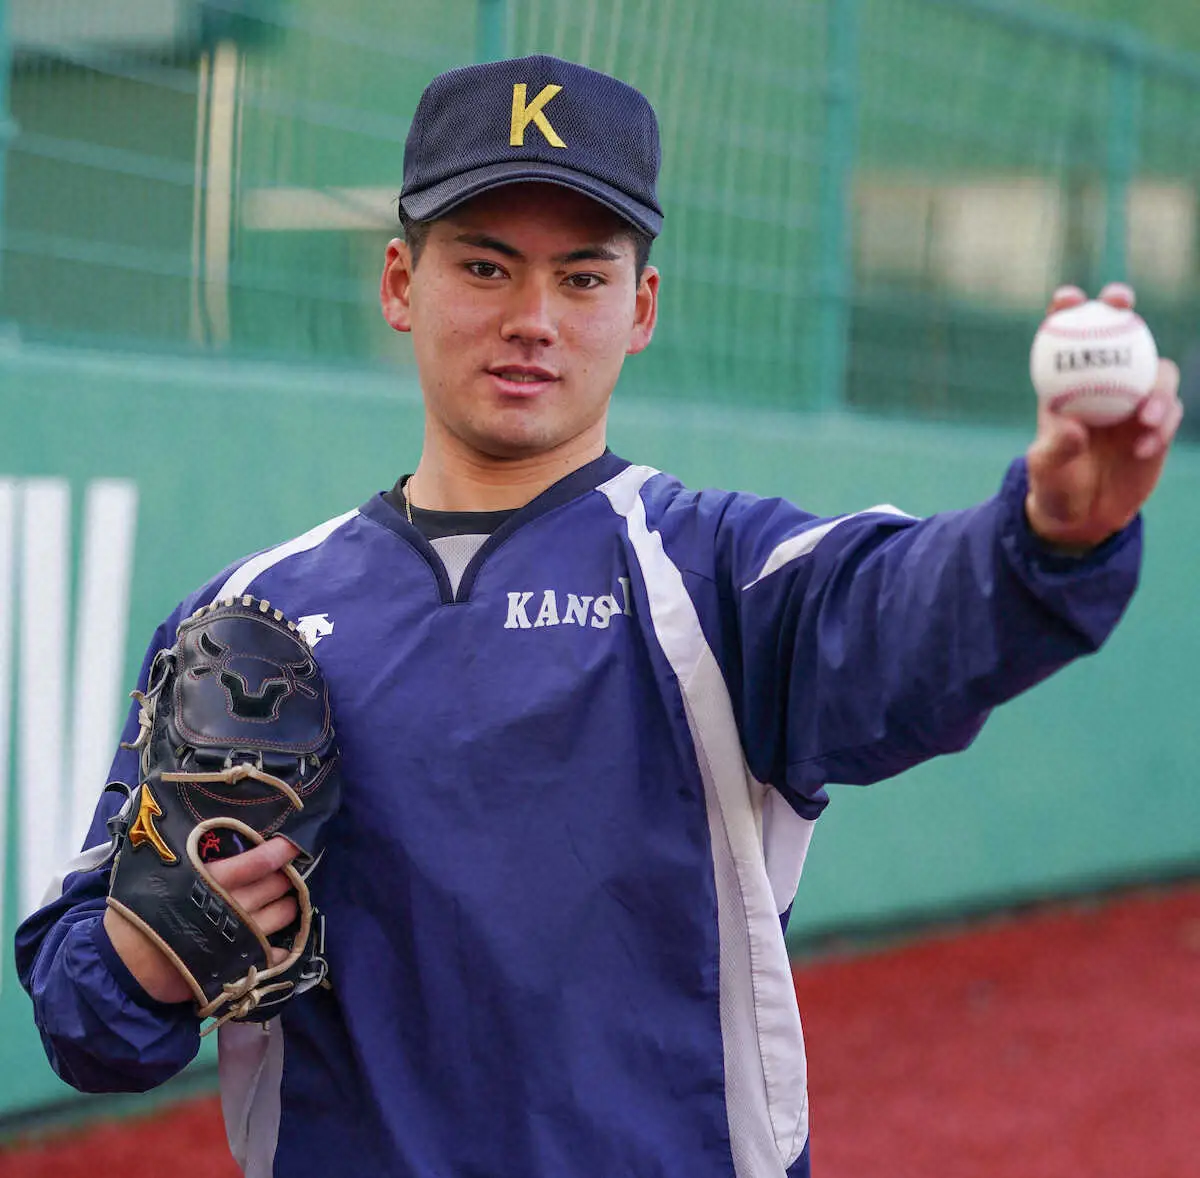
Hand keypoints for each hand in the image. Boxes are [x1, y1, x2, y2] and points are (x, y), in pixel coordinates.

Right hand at [103, 836, 300, 1004]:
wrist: (123, 962)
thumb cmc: (142, 910)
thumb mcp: (165, 875)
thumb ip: (194, 860)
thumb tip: (224, 836)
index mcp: (208, 882)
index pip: (254, 863)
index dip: (277, 853)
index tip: (292, 844)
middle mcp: (227, 908)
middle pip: (273, 887)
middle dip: (285, 877)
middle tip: (289, 871)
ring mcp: (234, 938)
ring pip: (278, 916)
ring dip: (288, 905)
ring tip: (287, 898)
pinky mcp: (232, 964)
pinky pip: (268, 954)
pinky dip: (279, 947)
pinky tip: (281, 941)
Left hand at [1025, 282, 1182, 549]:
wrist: (1084, 515)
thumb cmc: (1054, 486)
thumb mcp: (1046, 469)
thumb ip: (1056, 448)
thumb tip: (1074, 427)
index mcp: (1067, 387)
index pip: (1064, 341)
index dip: (1066, 312)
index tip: (1066, 298)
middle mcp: (1103, 385)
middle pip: (1118, 335)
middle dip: (1120, 309)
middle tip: (1120, 304)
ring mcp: (1134, 401)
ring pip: (1155, 373)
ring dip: (1155, 388)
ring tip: (1145, 420)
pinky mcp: (1158, 424)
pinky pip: (1170, 412)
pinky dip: (1162, 426)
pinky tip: (1145, 447)